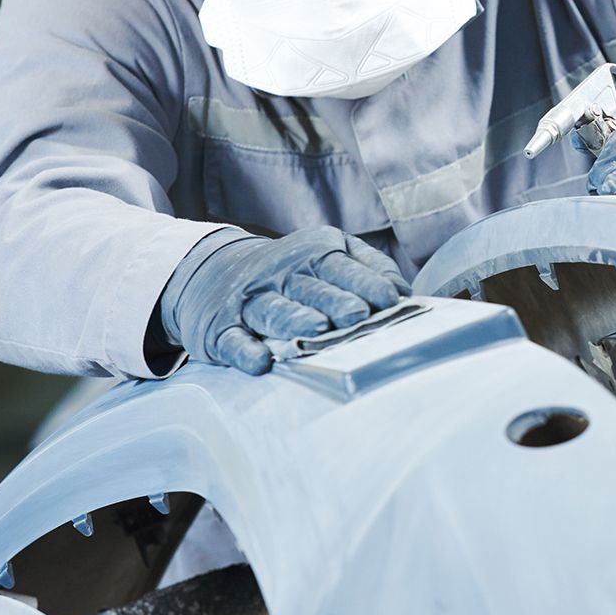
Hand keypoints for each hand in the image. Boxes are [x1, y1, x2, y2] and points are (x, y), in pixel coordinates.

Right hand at [160, 227, 409, 374]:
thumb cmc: (292, 271)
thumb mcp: (330, 253)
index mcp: (312, 255)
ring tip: (317, 331)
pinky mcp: (222, 330)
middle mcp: (281, 276)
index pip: (341, 267)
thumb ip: (368, 267)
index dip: (366, 283)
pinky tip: (262, 361)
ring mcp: (250, 302)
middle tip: (358, 316)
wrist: (213, 272)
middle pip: (311, 289)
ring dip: (295, 321)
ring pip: (273, 311)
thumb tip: (402, 292)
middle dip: (335, 302)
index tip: (390, 300)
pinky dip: (246, 351)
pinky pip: (234, 340)